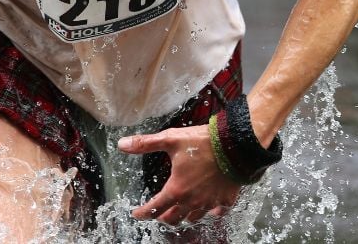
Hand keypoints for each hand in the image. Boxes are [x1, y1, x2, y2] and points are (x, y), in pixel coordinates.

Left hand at [118, 125, 241, 225]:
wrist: (235, 145)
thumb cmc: (203, 142)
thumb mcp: (170, 139)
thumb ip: (145, 144)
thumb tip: (122, 145)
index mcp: (176, 189)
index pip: (154, 208)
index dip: (143, 212)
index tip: (137, 213)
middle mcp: (192, 200)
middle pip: (173, 218)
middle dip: (163, 217)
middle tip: (159, 214)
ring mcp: (210, 202)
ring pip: (194, 217)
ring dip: (184, 215)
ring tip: (181, 211)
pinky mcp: (226, 199)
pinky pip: (217, 212)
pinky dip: (211, 212)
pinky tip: (209, 208)